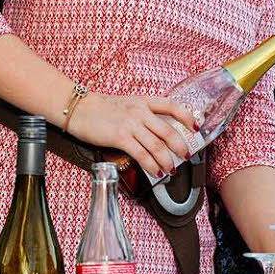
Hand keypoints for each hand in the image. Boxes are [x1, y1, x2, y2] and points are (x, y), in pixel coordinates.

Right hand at [67, 92, 197, 177]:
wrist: (78, 108)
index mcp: (143, 101)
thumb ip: (142, 114)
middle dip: (180, 146)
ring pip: (157, 145)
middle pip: (168, 130)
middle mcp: (140, 111)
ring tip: (171, 170)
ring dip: (167, 160)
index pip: (172, 105)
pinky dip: (151, 165)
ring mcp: (130, 124)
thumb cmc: (101, 108)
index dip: (186, 117)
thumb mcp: (127, 104)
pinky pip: (141, 154)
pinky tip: (155, 172)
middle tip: (186, 156)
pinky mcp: (119, 137)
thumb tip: (157, 131)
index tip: (195, 127)